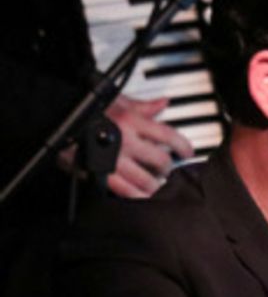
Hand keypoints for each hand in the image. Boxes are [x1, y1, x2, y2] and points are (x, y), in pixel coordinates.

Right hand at [58, 95, 195, 197]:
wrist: (52, 116)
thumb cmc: (83, 106)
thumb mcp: (115, 99)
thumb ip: (142, 105)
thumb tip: (163, 103)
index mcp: (132, 120)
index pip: (169, 135)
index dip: (183, 146)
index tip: (187, 152)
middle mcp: (126, 140)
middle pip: (161, 161)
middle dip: (168, 169)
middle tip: (167, 170)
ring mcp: (113, 159)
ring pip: (147, 180)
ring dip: (155, 185)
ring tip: (156, 185)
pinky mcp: (99, 172)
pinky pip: (124, 191)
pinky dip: (137, 196)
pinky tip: (142, 197)